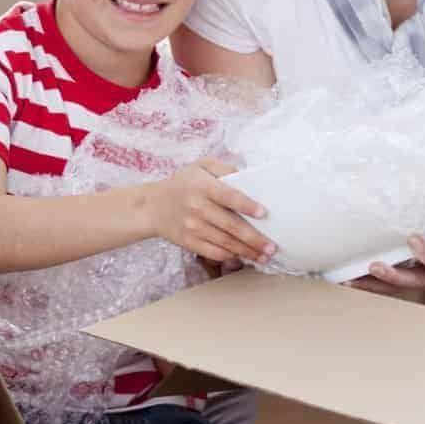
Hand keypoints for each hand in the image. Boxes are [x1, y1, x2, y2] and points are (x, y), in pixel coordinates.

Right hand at [152, 159, 275, 267]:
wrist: (152, 206)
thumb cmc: (182, 184)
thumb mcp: (200, 166)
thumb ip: (223, 168)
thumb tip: (248, 177)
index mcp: (202, 186)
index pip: (228, 196)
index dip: (246, 205)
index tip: (263, 213)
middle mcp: (197, 207)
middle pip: (230, 226)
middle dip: (254, 238)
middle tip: (272, 247)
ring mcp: (192, 227)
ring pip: (224, 243)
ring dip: (247, 251)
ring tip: (263, 256)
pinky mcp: (189, 242)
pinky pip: (213, 252)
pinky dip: (230, 256)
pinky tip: (243, 257)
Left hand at [351, 235, 424, 294]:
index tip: (413, 239)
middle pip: (417, 280)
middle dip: (395, 276)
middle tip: (375, 266)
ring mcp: (424, 278)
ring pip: (400, 287)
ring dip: (376, 285)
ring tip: (352, 280)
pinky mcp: (411, 276)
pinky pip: (391, 285)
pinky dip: (372, 284)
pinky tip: (350, 279)